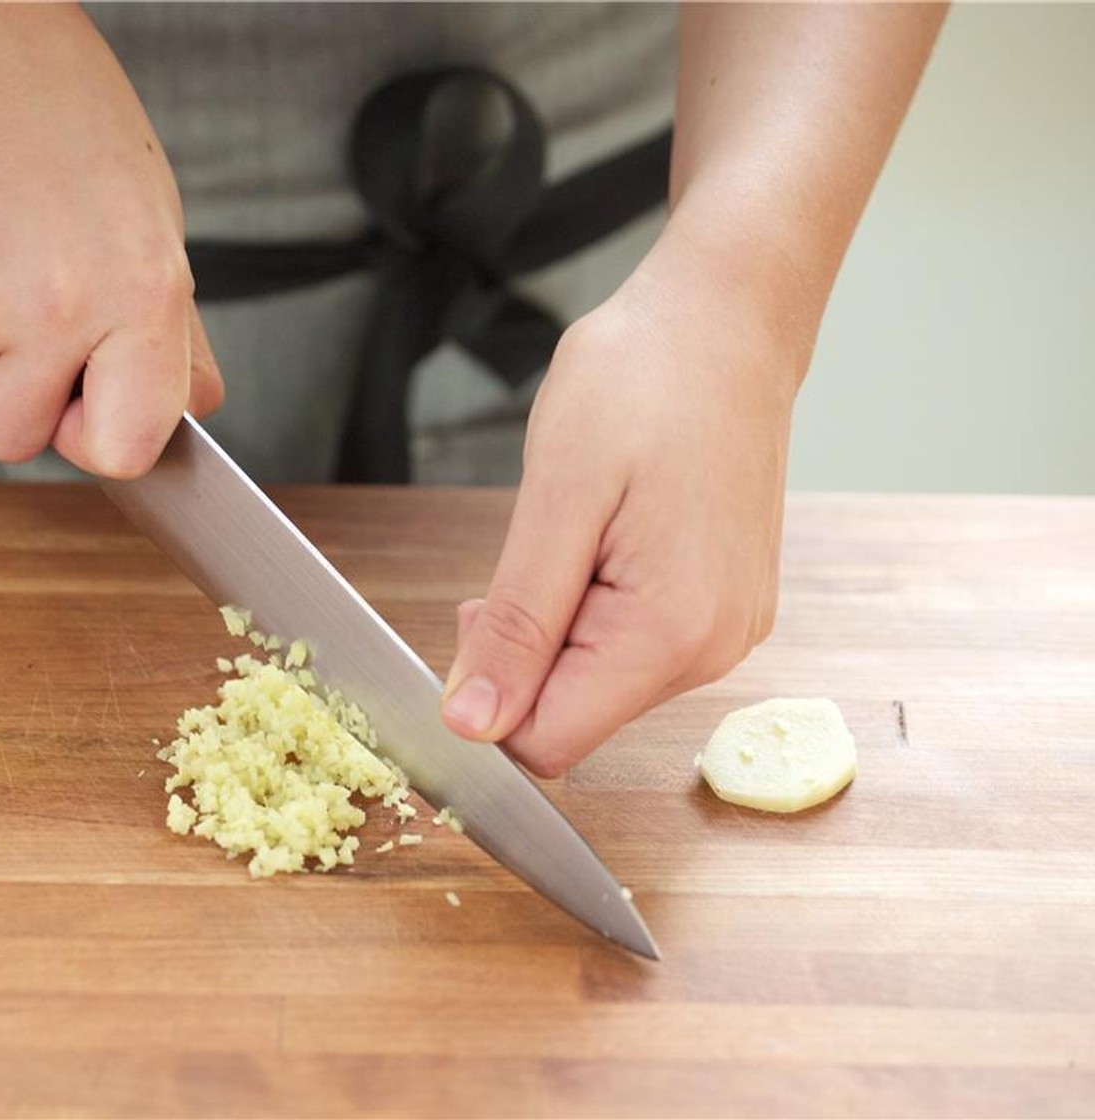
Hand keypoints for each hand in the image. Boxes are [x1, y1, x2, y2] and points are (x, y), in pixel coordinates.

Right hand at [0, 5, 220, 476]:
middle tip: (28, 328)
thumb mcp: (155, 228)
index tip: (86, 401)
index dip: (97, 438)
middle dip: (15, 400)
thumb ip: (176, 337)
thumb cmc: (74, 126)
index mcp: (142, 298)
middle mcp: (61, 306)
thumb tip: (196, 410)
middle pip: (13, 441)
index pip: (120, 450)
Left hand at [440, 229, 803, 775]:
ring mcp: (728, 630)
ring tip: (579, 528)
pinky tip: (608, 534)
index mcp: (670, 634)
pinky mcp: (726, 607)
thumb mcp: (556, 498)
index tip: (479, 610)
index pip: (547, 741)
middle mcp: (713, 651)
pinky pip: (634, 645)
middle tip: (530, 552)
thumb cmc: (642, 382)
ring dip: (561, 623)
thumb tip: (473, 726)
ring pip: (599, 681)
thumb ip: (517, 626)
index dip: (488, 697)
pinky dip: (597, 606)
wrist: (726, 322)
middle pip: (573, 714)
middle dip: (525, 653)